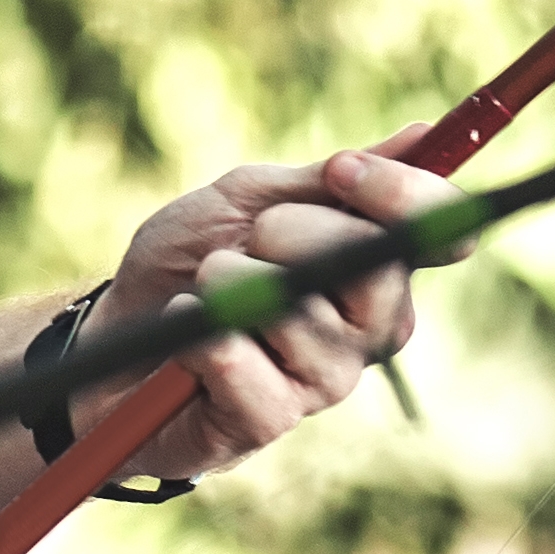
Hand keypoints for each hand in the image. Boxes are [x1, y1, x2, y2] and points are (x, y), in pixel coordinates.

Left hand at [92, 146, 469, 476]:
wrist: (112, 338)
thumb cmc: (187, 265)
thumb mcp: (246, 202)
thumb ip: (325, 180)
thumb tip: (423, 134)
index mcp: (376, 268)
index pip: (443, 233)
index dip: (406, 197)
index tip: (341, 171)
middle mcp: (370, 327)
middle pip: (376, 266)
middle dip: (291, 231)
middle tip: (243, 241)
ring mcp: (327, 378)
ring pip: (296, 308)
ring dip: (226, 282)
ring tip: (204, 291)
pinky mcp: (270, 418)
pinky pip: (239, 358)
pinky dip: (195, 332)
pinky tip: (184, 339)